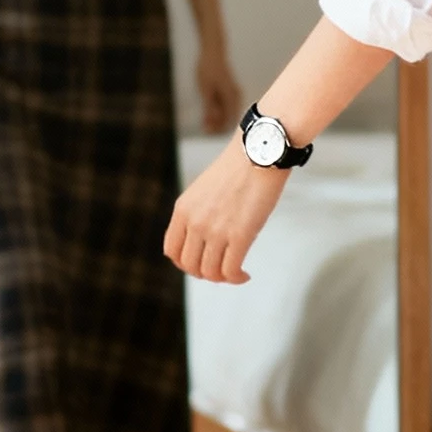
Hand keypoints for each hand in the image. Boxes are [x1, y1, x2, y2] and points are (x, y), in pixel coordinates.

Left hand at [164, 133, 284, 282]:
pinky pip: (231, 270)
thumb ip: (199, 213)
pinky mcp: (240, 235)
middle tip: (222, 270)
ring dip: (223, 278)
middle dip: (206, 273)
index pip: (172, 251)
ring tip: (235, 273)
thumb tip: (205, 239)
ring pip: (210, 272)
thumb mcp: (205, 190)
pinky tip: (245, 275)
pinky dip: (237, 278)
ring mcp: (216, 230)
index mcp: (183, 209)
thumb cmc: (239, 170)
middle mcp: (195, 222)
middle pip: (190, 266)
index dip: (186, 264)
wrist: (260, 153)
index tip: (202, 263)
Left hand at [196, 43, 242, 134]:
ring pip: (228, 112)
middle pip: (229, 117)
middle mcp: (236, 96)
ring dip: (217, 118)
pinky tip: (208, 111)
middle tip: (204, 128)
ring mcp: (234, 93)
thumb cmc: (208, 69)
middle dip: (217, 125)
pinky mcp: (229, 90)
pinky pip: (226, 105)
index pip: (228, 120)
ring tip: (205, 121)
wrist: (212, 52)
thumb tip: (211, 123)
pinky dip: (218, 111)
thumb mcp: (205, 90)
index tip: (207, 132)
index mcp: (232, 98)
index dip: (218, 129)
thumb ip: (209, 108)